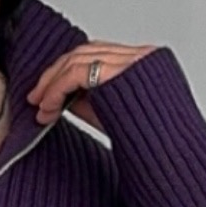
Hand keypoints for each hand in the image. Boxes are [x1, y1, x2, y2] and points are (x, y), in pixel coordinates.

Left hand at [26, 41, 157, 131]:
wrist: (169, 155)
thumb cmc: (147, 142)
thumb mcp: (111, 116)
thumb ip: (90, 100)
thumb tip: (61, 97)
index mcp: (141, 63)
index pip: (96, 55)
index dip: (66, 71)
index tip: (47, 94)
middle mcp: (138, 56)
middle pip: (85, 51)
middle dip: (54, 75)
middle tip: (36, 98)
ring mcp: (132, 60)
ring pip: (78, 58)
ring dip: (52, 83)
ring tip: (41, 107)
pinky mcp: (121, 72)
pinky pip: (78, 72)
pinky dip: (57, 88)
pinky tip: (49, 107)